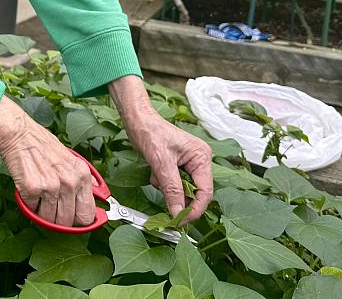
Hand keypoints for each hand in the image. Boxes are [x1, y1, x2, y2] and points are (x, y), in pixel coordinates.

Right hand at [0, 96, 95, 226]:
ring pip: (49, 220)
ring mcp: (51, 186)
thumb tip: (98, 197)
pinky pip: (32, 211)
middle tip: (51, 207)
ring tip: (40, 197)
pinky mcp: (32, 189)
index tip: (72, 220)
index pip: (87, 215)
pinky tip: (30, 190)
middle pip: (67, 222)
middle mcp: (69, 182)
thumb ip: (84, 179)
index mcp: (82, 175)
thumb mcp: (71, 159)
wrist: (19, 134)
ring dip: (42, 213)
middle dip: (58, 220)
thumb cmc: (42, 145)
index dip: (78, 221)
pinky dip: (30, 205)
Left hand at [110, 76, 212, 223]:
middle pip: (195, 192)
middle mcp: (199, 160)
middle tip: (166, 206)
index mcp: (201, 157)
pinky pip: (173, 184)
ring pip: (182, 190)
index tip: (180, 221)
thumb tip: (178, 213)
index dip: (194, 209)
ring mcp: (188, 164)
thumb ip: (172, 189)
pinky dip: (162, 183)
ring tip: (156, 175)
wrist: (136, 120)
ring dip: (167, 188)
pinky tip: (154, 172)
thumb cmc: (150, 132)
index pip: (205, 191)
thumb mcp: (161, 162)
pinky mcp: (177, 166)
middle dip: (178, 197)